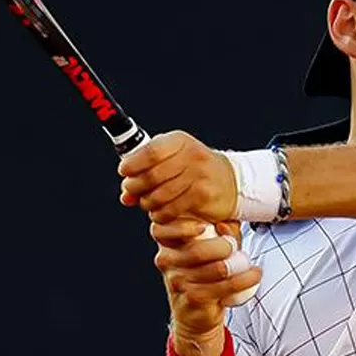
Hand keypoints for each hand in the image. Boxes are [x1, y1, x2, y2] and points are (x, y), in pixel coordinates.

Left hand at [118, 130, 236, 223]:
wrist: (230, 182)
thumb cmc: (194, 170)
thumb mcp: (171, 161)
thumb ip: (145, 173)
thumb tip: (125, 195)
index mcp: (180, 141)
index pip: (151, 151)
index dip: (133, 163)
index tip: (124, 171)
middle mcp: (191, 155)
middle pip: (152, 175)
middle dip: (136, 186)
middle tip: (133, 192)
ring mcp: (199, 175)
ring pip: (160, 195)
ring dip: (147, 203)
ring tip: (147, 203)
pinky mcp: (203, 195)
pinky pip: (172, 209)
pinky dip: (160, 214)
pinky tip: (159, 213)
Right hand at [151, 219, 261, 355]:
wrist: (196, 311)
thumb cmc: (202, 271)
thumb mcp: (206, 244)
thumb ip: (217, 228)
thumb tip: (225, 224)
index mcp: (167, 243)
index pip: (160, 230)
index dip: (181, 228)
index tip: (203, 227)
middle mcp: (167, 261)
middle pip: (198, 251)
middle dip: (223, 247)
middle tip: (233, 246)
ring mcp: (178, 281)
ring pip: (216, 269)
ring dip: (240, 264)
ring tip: (248, 263)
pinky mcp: (193, 298)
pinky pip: (225, 286)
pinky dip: (245, 279)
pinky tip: (254, 274)